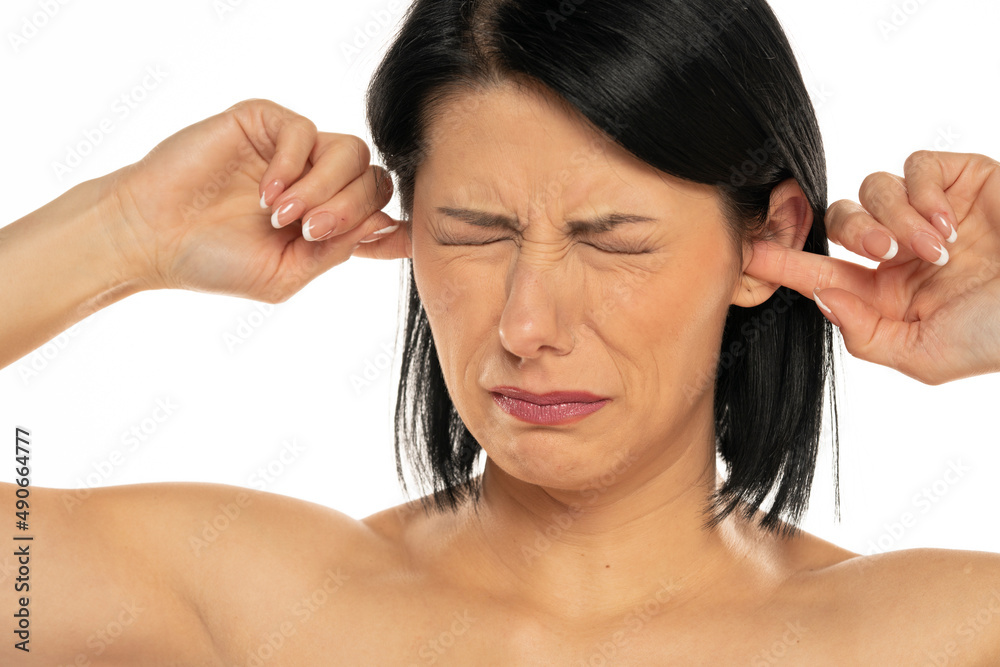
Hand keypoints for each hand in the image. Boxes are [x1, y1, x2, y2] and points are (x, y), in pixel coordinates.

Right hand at [105, 98, 408, 301]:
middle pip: (372, 179)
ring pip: (350, 151)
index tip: (385, 243)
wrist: (151, 237)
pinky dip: (293, 164)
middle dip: (350, 209)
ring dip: (324, 188)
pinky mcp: (263, 123)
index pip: (381, 210)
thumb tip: (387, 226)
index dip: (391, 225)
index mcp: (326, 218)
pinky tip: (267, 194)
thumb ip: (338, 250)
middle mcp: (315, 180)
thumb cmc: (213, 262)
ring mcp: (292, 151)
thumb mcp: (287, 274)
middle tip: (308, 232)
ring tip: (283, 216)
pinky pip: (304, 131)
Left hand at [745, 151, 999, 384]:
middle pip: (838, 222)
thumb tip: (822, 299)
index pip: (820, 271)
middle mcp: (900, 252)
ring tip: (937, 248)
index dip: (782, 261)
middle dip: (850, 235)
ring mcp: (928, 213)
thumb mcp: (924, 355)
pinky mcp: (959, 180)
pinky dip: (921, 192)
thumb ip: (866, 334)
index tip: (748, 253)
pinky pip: (914, 166)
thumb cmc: (999, 334)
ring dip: (895, 218)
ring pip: (871, 190)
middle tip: (883, 255)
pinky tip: (948, 223)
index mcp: (886, 293)